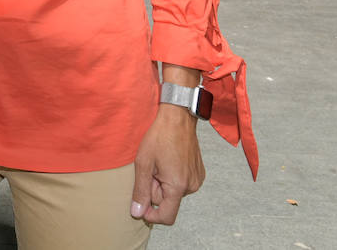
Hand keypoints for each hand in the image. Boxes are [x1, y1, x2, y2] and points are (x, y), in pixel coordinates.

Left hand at [130, 105, 205, 224]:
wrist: (178, 118)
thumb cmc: (158, 138)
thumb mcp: (143, 163)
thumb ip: (140, 190)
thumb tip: (137, 213)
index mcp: (178, 186)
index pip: (167, 217)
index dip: (152, 216)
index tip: (141, 206)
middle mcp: (191, 186)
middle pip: (168, 202)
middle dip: (154, 190)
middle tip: (149, 169)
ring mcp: (197, 180)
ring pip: (174, 192)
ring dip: (163, 183)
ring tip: (159, 163)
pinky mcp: (199, 173)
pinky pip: (181, 184)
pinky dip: (172, 178)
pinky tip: (169, 161)